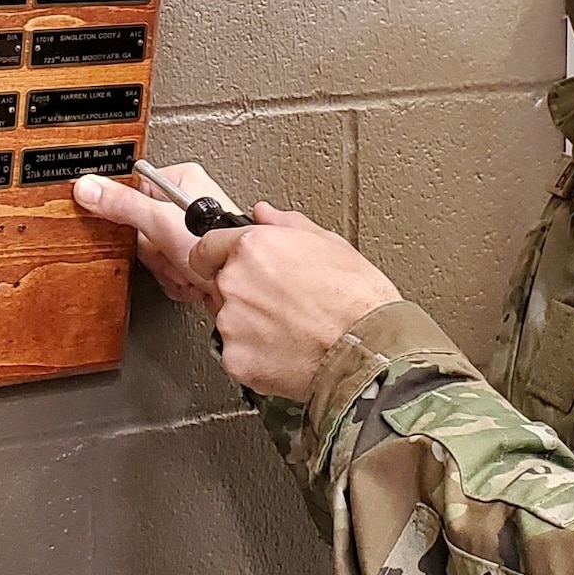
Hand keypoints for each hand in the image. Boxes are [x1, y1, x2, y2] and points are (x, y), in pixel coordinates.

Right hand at [72, 163, 220, 307]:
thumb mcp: (163, 222)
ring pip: (153, 255)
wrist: (240, 289)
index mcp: (180, 179)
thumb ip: (123, 204)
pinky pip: (167, 270)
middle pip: (141, 230)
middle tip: (170, 251)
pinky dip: (176, 280)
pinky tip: (190, 278)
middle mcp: (186, 201)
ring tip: (184, 266)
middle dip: (154, 253)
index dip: (133, 219)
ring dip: (166, 269)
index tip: (145, 230)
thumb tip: (87, 186)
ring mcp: (189, 231)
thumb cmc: (219, 248)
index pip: (131, 192)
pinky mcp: (192, 256)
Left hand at [189, 204, 400, 399]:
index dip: (216, 255)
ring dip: (249, 323)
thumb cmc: (357, 299)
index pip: (206, 247)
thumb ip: (286, 225)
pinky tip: (287, 348)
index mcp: (252, 248)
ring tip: (290, 327)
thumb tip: (264, 214)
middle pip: (218, 284)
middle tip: (279, 300)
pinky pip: (237, 353)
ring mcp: (232, 324)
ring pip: (228, 320)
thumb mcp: (330, 244)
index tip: (222, 262)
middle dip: (242, 291)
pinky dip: (255, 354)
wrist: (367, 351)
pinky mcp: (236, 360)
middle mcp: (234, 283)